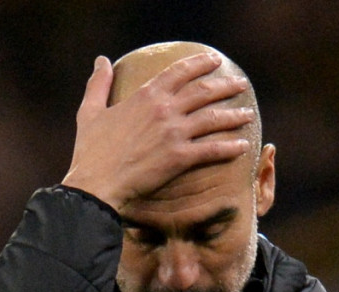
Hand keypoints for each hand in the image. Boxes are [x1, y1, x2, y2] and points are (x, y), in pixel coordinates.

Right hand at [61, 53, 254, 211]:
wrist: (97, 184)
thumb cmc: (90, 151)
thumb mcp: (90, 111)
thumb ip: (98, 84)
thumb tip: (101, 61)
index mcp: (145, 96)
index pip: (179, 72)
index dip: (200, 63)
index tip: (215, 61)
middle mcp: (164, 110)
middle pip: (203, 92)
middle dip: (225, 86)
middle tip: (241, 84)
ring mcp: (174, 133)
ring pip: (213, 119)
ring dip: (234, 115)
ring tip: (248, 114)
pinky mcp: (180, 157)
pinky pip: (212, 149)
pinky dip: (230, 147)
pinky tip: (243, 146)